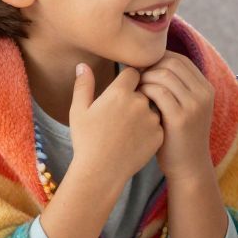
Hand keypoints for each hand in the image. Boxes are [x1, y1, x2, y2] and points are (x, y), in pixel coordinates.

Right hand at [69, 64, 162, 187]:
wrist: (101, 172)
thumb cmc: (85, 140)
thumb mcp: (79, 111)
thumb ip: (84, 85)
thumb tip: (83, 65)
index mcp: (119, 92)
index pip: (133, 72)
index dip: (128, 79)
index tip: (122, 88)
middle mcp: (139, 102)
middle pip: (144, 90)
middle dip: (136, 97)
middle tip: (121, 115)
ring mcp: (152, 119)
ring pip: (152, 107)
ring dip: (144, 113)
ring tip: (127, 130)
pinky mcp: (159, 134)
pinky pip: (158, 125)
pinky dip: (150, 129)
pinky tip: (135, 140)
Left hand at [137, 51, 214, 183]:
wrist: (188, 167)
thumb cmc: (179, 136)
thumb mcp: (186, 108)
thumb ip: (176, 87)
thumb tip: (151, 64)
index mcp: (206, 88)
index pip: (179, 59)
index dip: (157, 60)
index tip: (142, 71)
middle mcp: (204, 93)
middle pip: (171, 63)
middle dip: (150, 67)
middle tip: (136, 80)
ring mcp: (195, 105)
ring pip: (164, 75)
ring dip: (145, 79)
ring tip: (136, 90)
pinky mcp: (181, 118)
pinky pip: (158, 92)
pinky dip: (144, 91)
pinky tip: (138, 101)